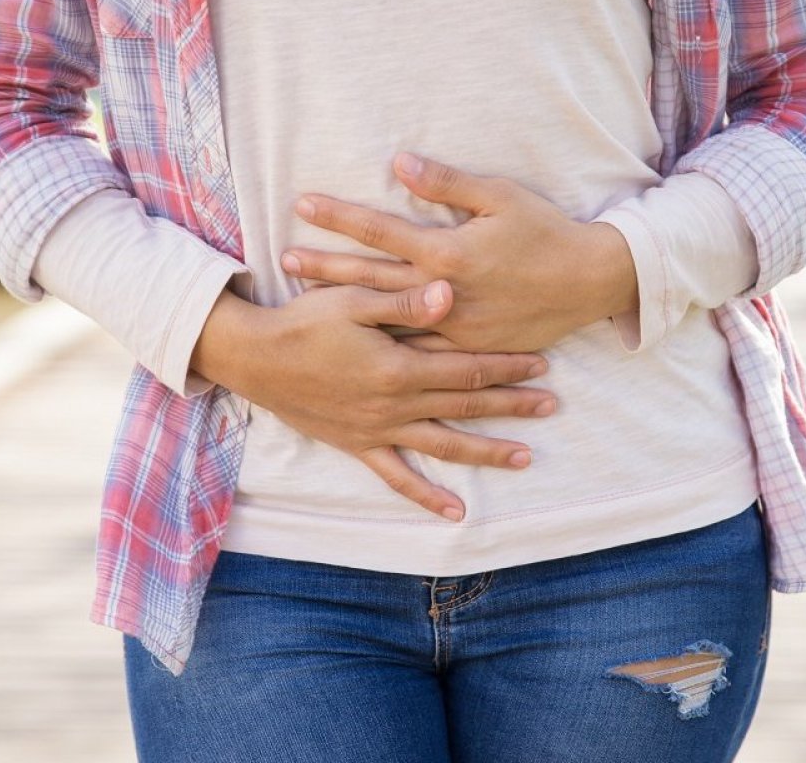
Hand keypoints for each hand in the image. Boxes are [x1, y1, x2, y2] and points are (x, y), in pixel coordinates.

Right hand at [191, 281, 555, 521]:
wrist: (254, 358)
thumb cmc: (303, 321)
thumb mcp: (352, 300)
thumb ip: (404, 301)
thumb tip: (450, 294)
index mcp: (398, 366)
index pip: (466, 368)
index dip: (506, 365)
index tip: (541, 363)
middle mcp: (394, 404)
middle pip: (465, 406)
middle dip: (512, 405)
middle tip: (551, 406)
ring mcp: (377, 430)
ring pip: (444, 445)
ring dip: (486, 451)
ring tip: (525, 457)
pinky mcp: (358, 445)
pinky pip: (397, 477)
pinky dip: (426, 495)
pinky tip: (455, 511)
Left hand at [282, 153, 639, 352]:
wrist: (588, 283)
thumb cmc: (545, 233)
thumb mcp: (500, 196)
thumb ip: (447, 183)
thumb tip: (400, 161)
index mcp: (447, 252)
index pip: (379, 231)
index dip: (339, 215)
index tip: (302, 205)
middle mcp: (442, 293)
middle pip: (370, 278)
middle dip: (324, 266)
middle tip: (285, 260)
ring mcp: (452, 326)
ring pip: (386, 319)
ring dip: (344, 308)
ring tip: (305, 302)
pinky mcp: (466, 349)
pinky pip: (417, 350)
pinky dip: (383, 343)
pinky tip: (355, 343)